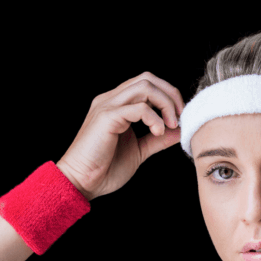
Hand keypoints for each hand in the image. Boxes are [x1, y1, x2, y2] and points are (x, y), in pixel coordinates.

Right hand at [56, 72, 183, 200]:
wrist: (80, 182)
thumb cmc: (104, 169)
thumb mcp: (138, 150)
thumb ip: (157, 139)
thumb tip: (178, 130)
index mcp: (117, 105)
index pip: (146, 84)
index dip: (168, 95)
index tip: (180, 117)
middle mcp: (111, 100)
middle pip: (147, 78)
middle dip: (170, 94)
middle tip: (180, 117)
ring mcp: (107, 106)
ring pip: (145, 86)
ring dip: (165, 103)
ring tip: (170, 124)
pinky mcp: (107, 117)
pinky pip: (139, 107)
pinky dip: (155, 118)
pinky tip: (157, 132)